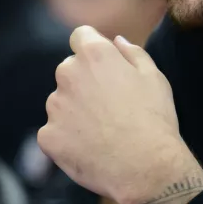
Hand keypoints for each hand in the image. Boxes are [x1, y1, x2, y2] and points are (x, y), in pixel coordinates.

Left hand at [38, 26, 202, 203]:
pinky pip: (55, 131)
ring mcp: (55, 107)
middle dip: (85, 81)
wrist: (145, 167)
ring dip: (75, 110)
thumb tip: (116, 41)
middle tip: (110, 105)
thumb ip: (132, 52)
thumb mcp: (155, 76)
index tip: (106, 66)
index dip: (93, 47)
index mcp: (95, 55)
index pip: (81, 36)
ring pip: (61, 101)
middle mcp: (68, 75)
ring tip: (102, 131)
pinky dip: (68, 137)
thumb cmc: (154, 119)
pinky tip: (91, 148)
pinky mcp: (48, 136)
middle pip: (70, 69)